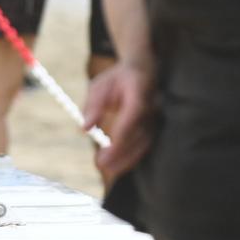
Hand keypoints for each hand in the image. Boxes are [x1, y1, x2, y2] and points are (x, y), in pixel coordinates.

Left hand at [83, 62, 155, 182]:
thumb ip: (92, 106)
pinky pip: (144, 145)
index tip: (104, 154)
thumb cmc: (117, 79)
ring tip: (106, 169)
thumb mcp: (100, 85)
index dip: (118, 139)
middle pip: (139, 136)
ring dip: (126, 159)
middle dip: (121, 154)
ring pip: (144, 144)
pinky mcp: (154, 126)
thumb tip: (83, 129)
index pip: (130, 120)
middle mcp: (152, 107)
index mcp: (139, 93)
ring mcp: (156, 118)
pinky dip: (132, 157)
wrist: (142, 71)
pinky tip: (117, 165)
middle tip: (101, 165)